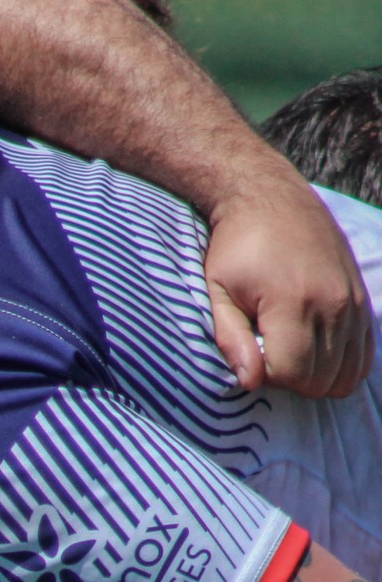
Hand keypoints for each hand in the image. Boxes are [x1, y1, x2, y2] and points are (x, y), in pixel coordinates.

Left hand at [205, 167, 372, 398]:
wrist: (271, 198)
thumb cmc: (235, 247)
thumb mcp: (217, 290)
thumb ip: (231, 338)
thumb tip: (250, 383)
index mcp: (293, 302)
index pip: (292, 374)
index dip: (265, 376)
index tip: (249, 352)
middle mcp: (333, 304)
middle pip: (321, 380)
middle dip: (290, 378)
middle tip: (266, 351)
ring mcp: (354, 303)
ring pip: (347, 374)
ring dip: (315, 374)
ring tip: (287, 348)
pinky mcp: (363, 302)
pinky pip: (364, 356)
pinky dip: (340, 364)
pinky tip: (312, 348)